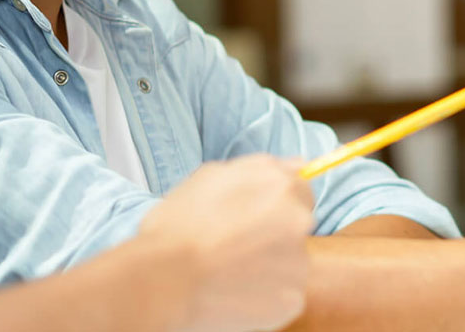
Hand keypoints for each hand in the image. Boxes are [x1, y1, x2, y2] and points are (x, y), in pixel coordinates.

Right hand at [142, 155, 314, 331]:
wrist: (163, 278)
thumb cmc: (178, 224)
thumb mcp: (211, 176)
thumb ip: (260, 168)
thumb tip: (297, 164)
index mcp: (280, 186)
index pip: (301, 192)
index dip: (276, 205)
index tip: (254, 219)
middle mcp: (298, 220)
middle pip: (297, 227)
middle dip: (274, 235)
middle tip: (235, 247)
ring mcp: (297, 262)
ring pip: (290, 264)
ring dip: (270, 267)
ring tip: (230, 272)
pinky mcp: (291, 299)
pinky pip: (284, 296)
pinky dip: (266, 298)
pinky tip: (236, 294)